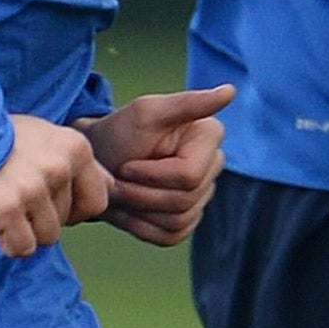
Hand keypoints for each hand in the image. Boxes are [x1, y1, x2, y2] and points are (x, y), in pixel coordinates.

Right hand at [0, 114, 111, 257]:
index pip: (98, 200)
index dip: (74, 207)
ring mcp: (34, 188)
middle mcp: (60, 167)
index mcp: (75, 147)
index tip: (48, 198)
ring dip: (26, 231)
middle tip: (18, 197)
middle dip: (45, 218)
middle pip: (69, 222)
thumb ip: (76, 162)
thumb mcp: (46, 136)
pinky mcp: (8, 209)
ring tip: (4, 205)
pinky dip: (8, 242)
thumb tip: (110, 188)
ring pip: (47, 238)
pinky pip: (22, 248)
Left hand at [77, 85, 233, 246]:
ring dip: (139, 211)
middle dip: (142, 195)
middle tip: (116, 182)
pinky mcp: (188, 219)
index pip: (190, 176)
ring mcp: (202, 195)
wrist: (98, 160)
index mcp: (209, 136)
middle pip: (184, 201)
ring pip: (178, 221)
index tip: (125, 166)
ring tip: (118, 193)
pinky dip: (142, 228)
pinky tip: (126, 211)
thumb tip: (230, 91)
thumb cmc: (118, 133)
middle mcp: (213, 165)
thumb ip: (187, 103)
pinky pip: (172, 236)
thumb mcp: (146, 113)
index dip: (152, 177)